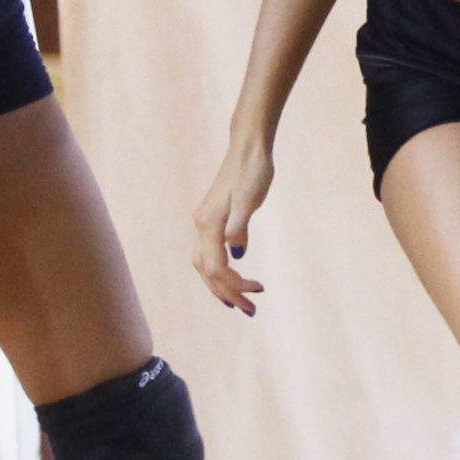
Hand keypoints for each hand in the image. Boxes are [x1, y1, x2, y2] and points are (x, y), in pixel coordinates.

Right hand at [195, 132, 275, 315]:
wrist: (249, 148)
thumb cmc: (252, 170)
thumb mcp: (249, 198)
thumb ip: (240, 225)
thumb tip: (236, 253)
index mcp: (209, 223)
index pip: (215, 267)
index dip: (234, 285)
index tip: (258, 292)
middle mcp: (202, 225)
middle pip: (207, 271)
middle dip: (227, 293)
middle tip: (251, 311)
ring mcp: (205, 222)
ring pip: (205, 264)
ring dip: (222, 286)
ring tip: (242, 302)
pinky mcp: (213, 219)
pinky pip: (210, 254)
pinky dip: (220, 272)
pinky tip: (234, 278)